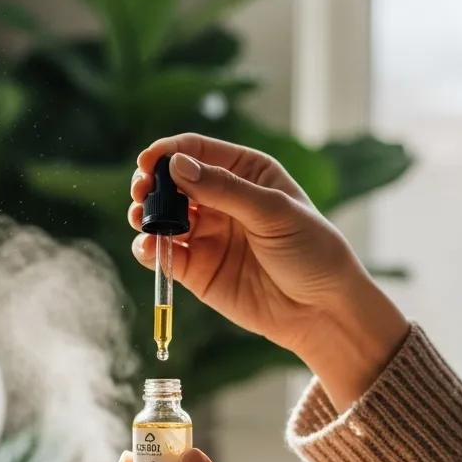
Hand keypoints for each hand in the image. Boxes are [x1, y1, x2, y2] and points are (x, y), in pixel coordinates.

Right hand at [129, 134, 408, 409]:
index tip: (148, 162)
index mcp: (245, 173)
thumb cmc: (310, 251)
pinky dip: (149, 249)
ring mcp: (207, 235)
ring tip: (142, 219)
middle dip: (152, 184)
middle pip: (173, 183)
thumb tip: (176, 166)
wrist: (320, 310)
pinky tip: (148, 247)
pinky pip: (164, 254)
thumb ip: (224, 190)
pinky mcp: (197, 270)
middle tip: (141, 192)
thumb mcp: (273, 212)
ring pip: (163, 218)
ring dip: (146, 215)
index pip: (198, 152)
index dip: (169, 153)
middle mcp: (221, 200)